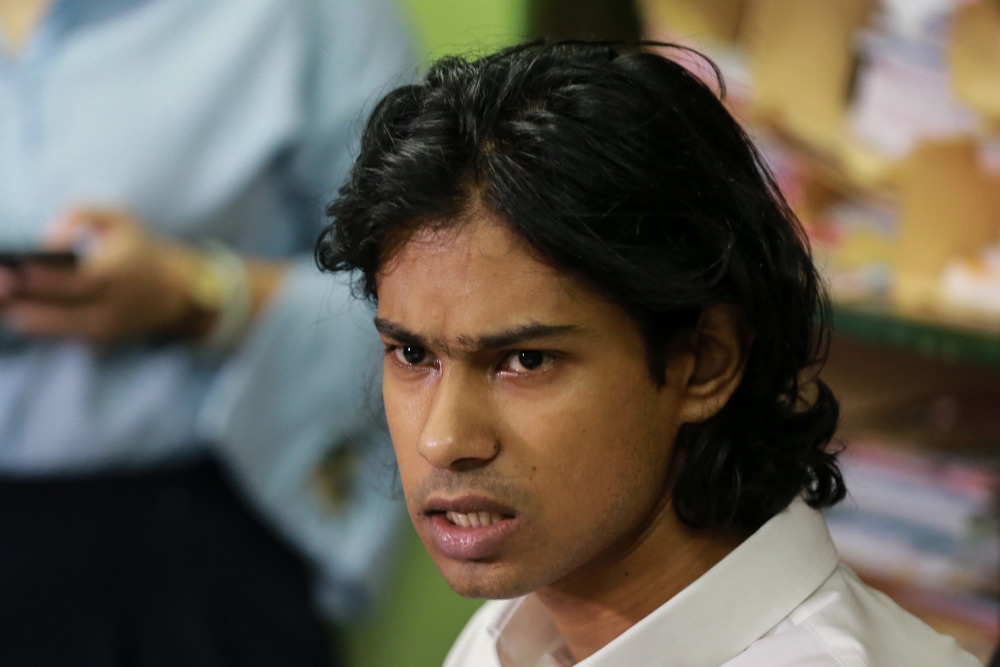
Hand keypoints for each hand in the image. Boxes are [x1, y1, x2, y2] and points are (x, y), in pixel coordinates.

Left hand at [0, 208, 201, 345]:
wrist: (176, 293)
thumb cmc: (141, 250)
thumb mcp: (120, 218)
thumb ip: (82, 213)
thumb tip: (49, 237)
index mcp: (115, 276)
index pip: (72, 283)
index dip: (40, 278)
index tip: (13, 268)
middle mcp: (108, 309)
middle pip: (54, 312)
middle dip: (17, 300)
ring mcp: (102, 330)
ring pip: (50, 329)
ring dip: (18, 314)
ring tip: (0, 299)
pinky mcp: (97, 343)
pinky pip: (58, 335)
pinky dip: (34, 323)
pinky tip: (13, 310)